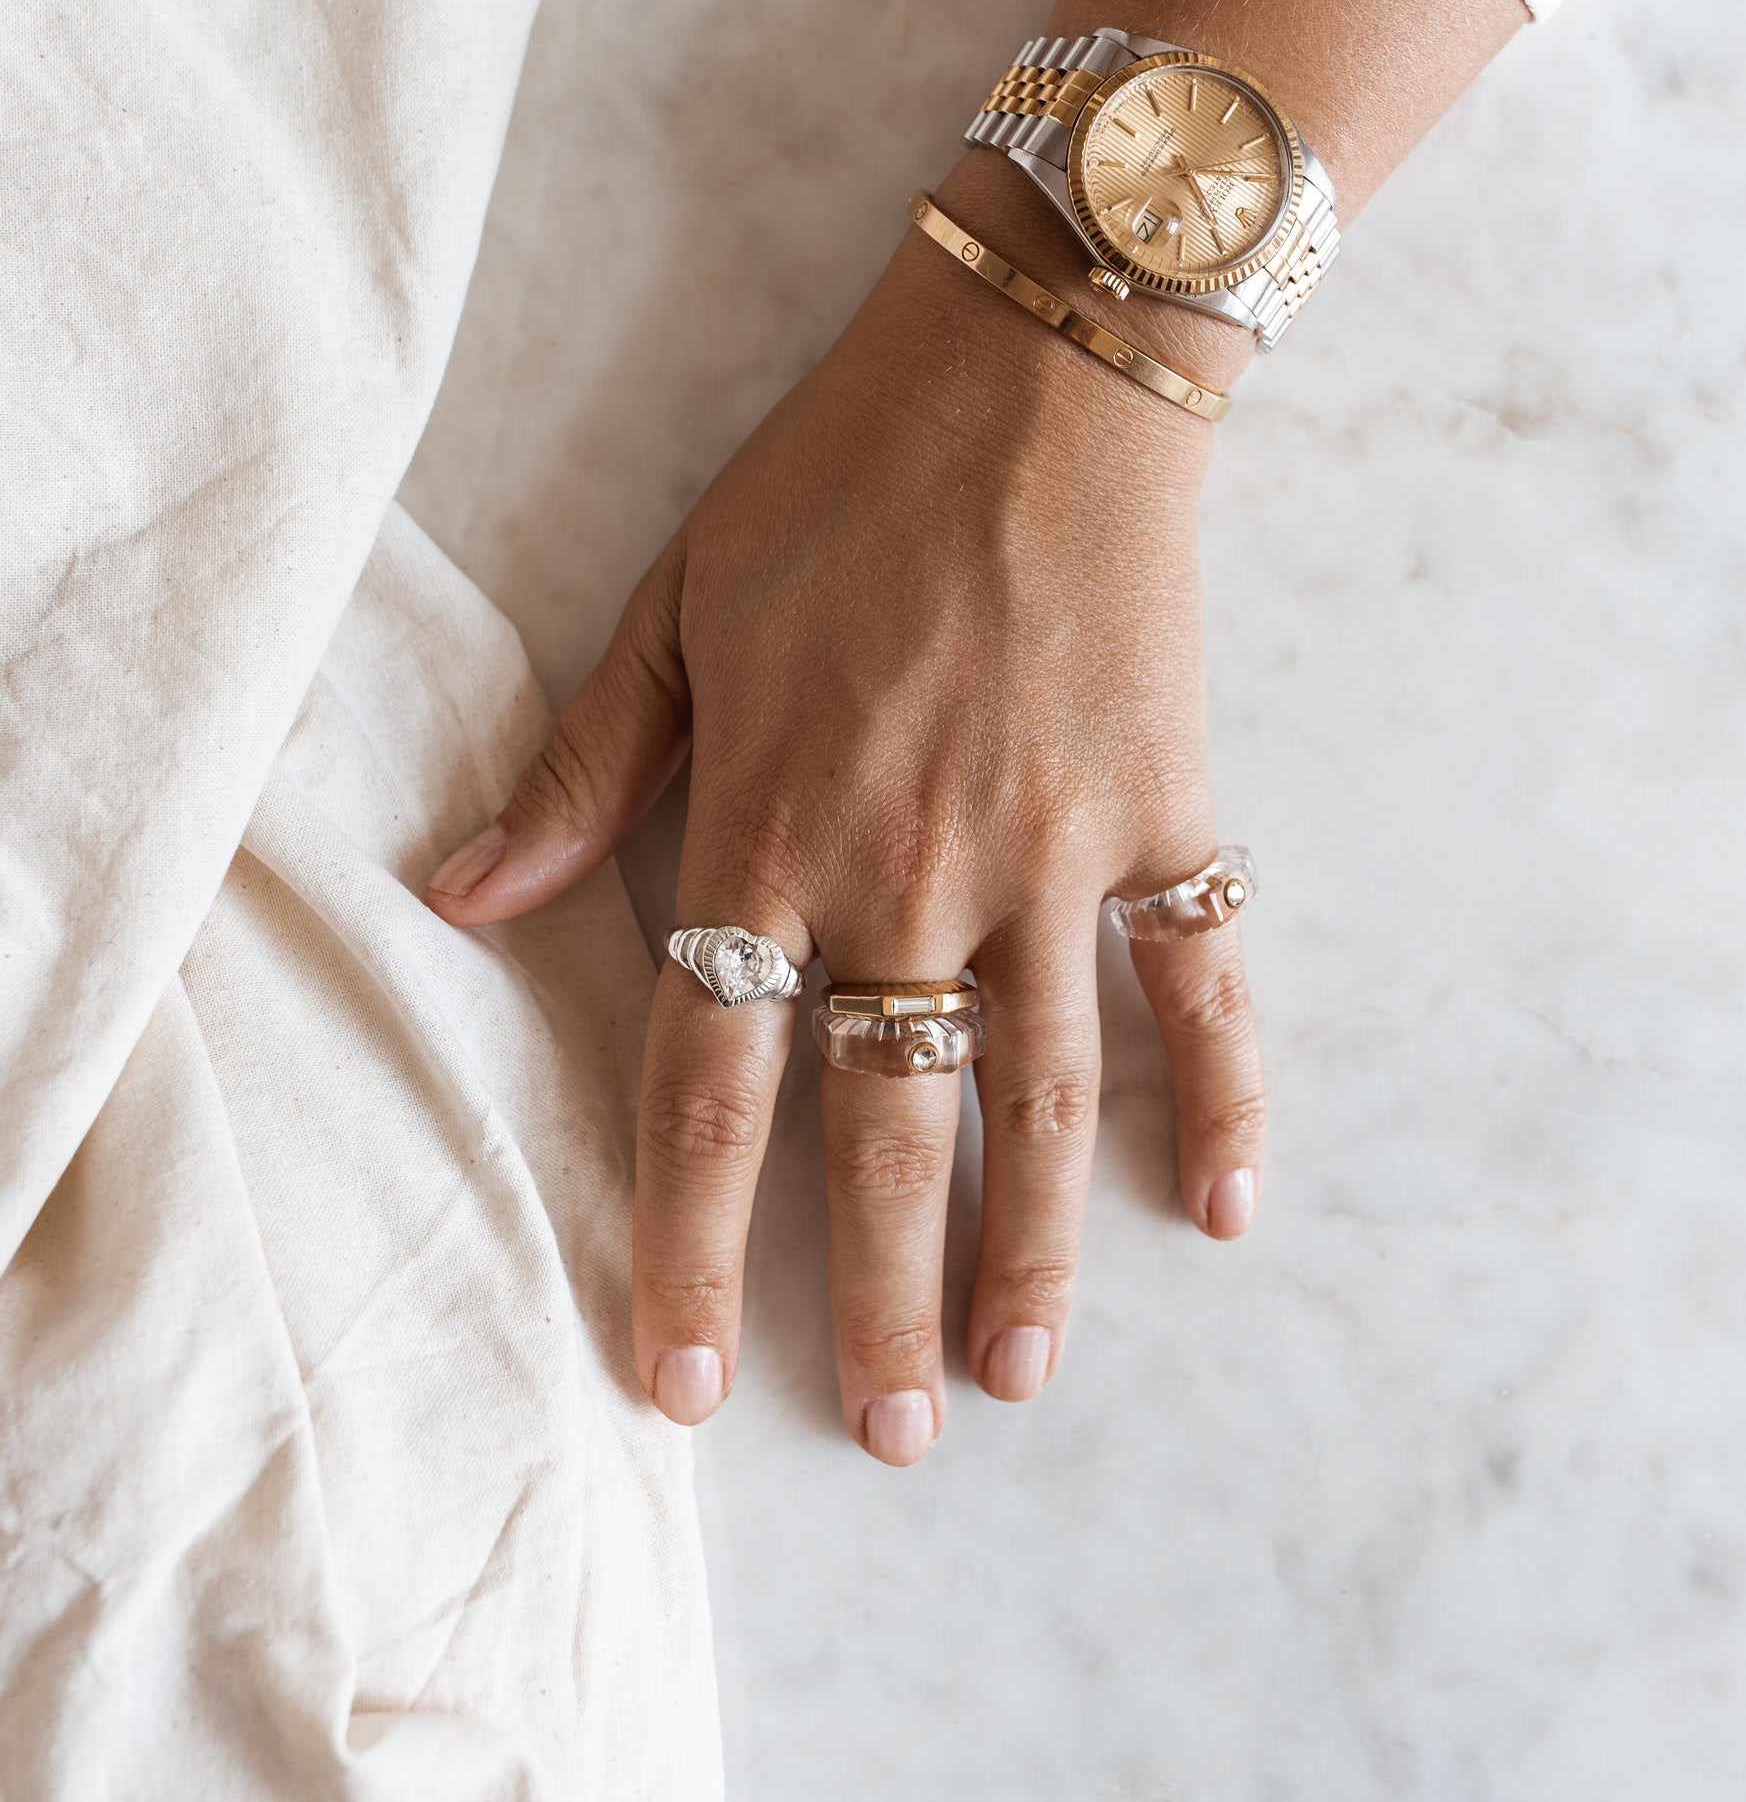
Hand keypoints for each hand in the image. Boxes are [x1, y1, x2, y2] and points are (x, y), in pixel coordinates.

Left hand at [426, 152, 1265, 1463]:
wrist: (1036, 368)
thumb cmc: (839, 479)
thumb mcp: (673, 603)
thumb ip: (581, 768)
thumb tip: (464, 896)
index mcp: (769, 826)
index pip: (712, 1082)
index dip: (684, 1242)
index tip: (674, 1381)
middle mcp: (908, 868)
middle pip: (884, 1124)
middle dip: (874, 1293)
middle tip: (884, 1434)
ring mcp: (1050, 850)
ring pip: (1042, 1090)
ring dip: (1030, 1243)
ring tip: (1017, 1374)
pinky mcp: (1163, 810)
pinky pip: (1202, 977)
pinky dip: (1225, 1089)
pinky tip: (1223, 1208)